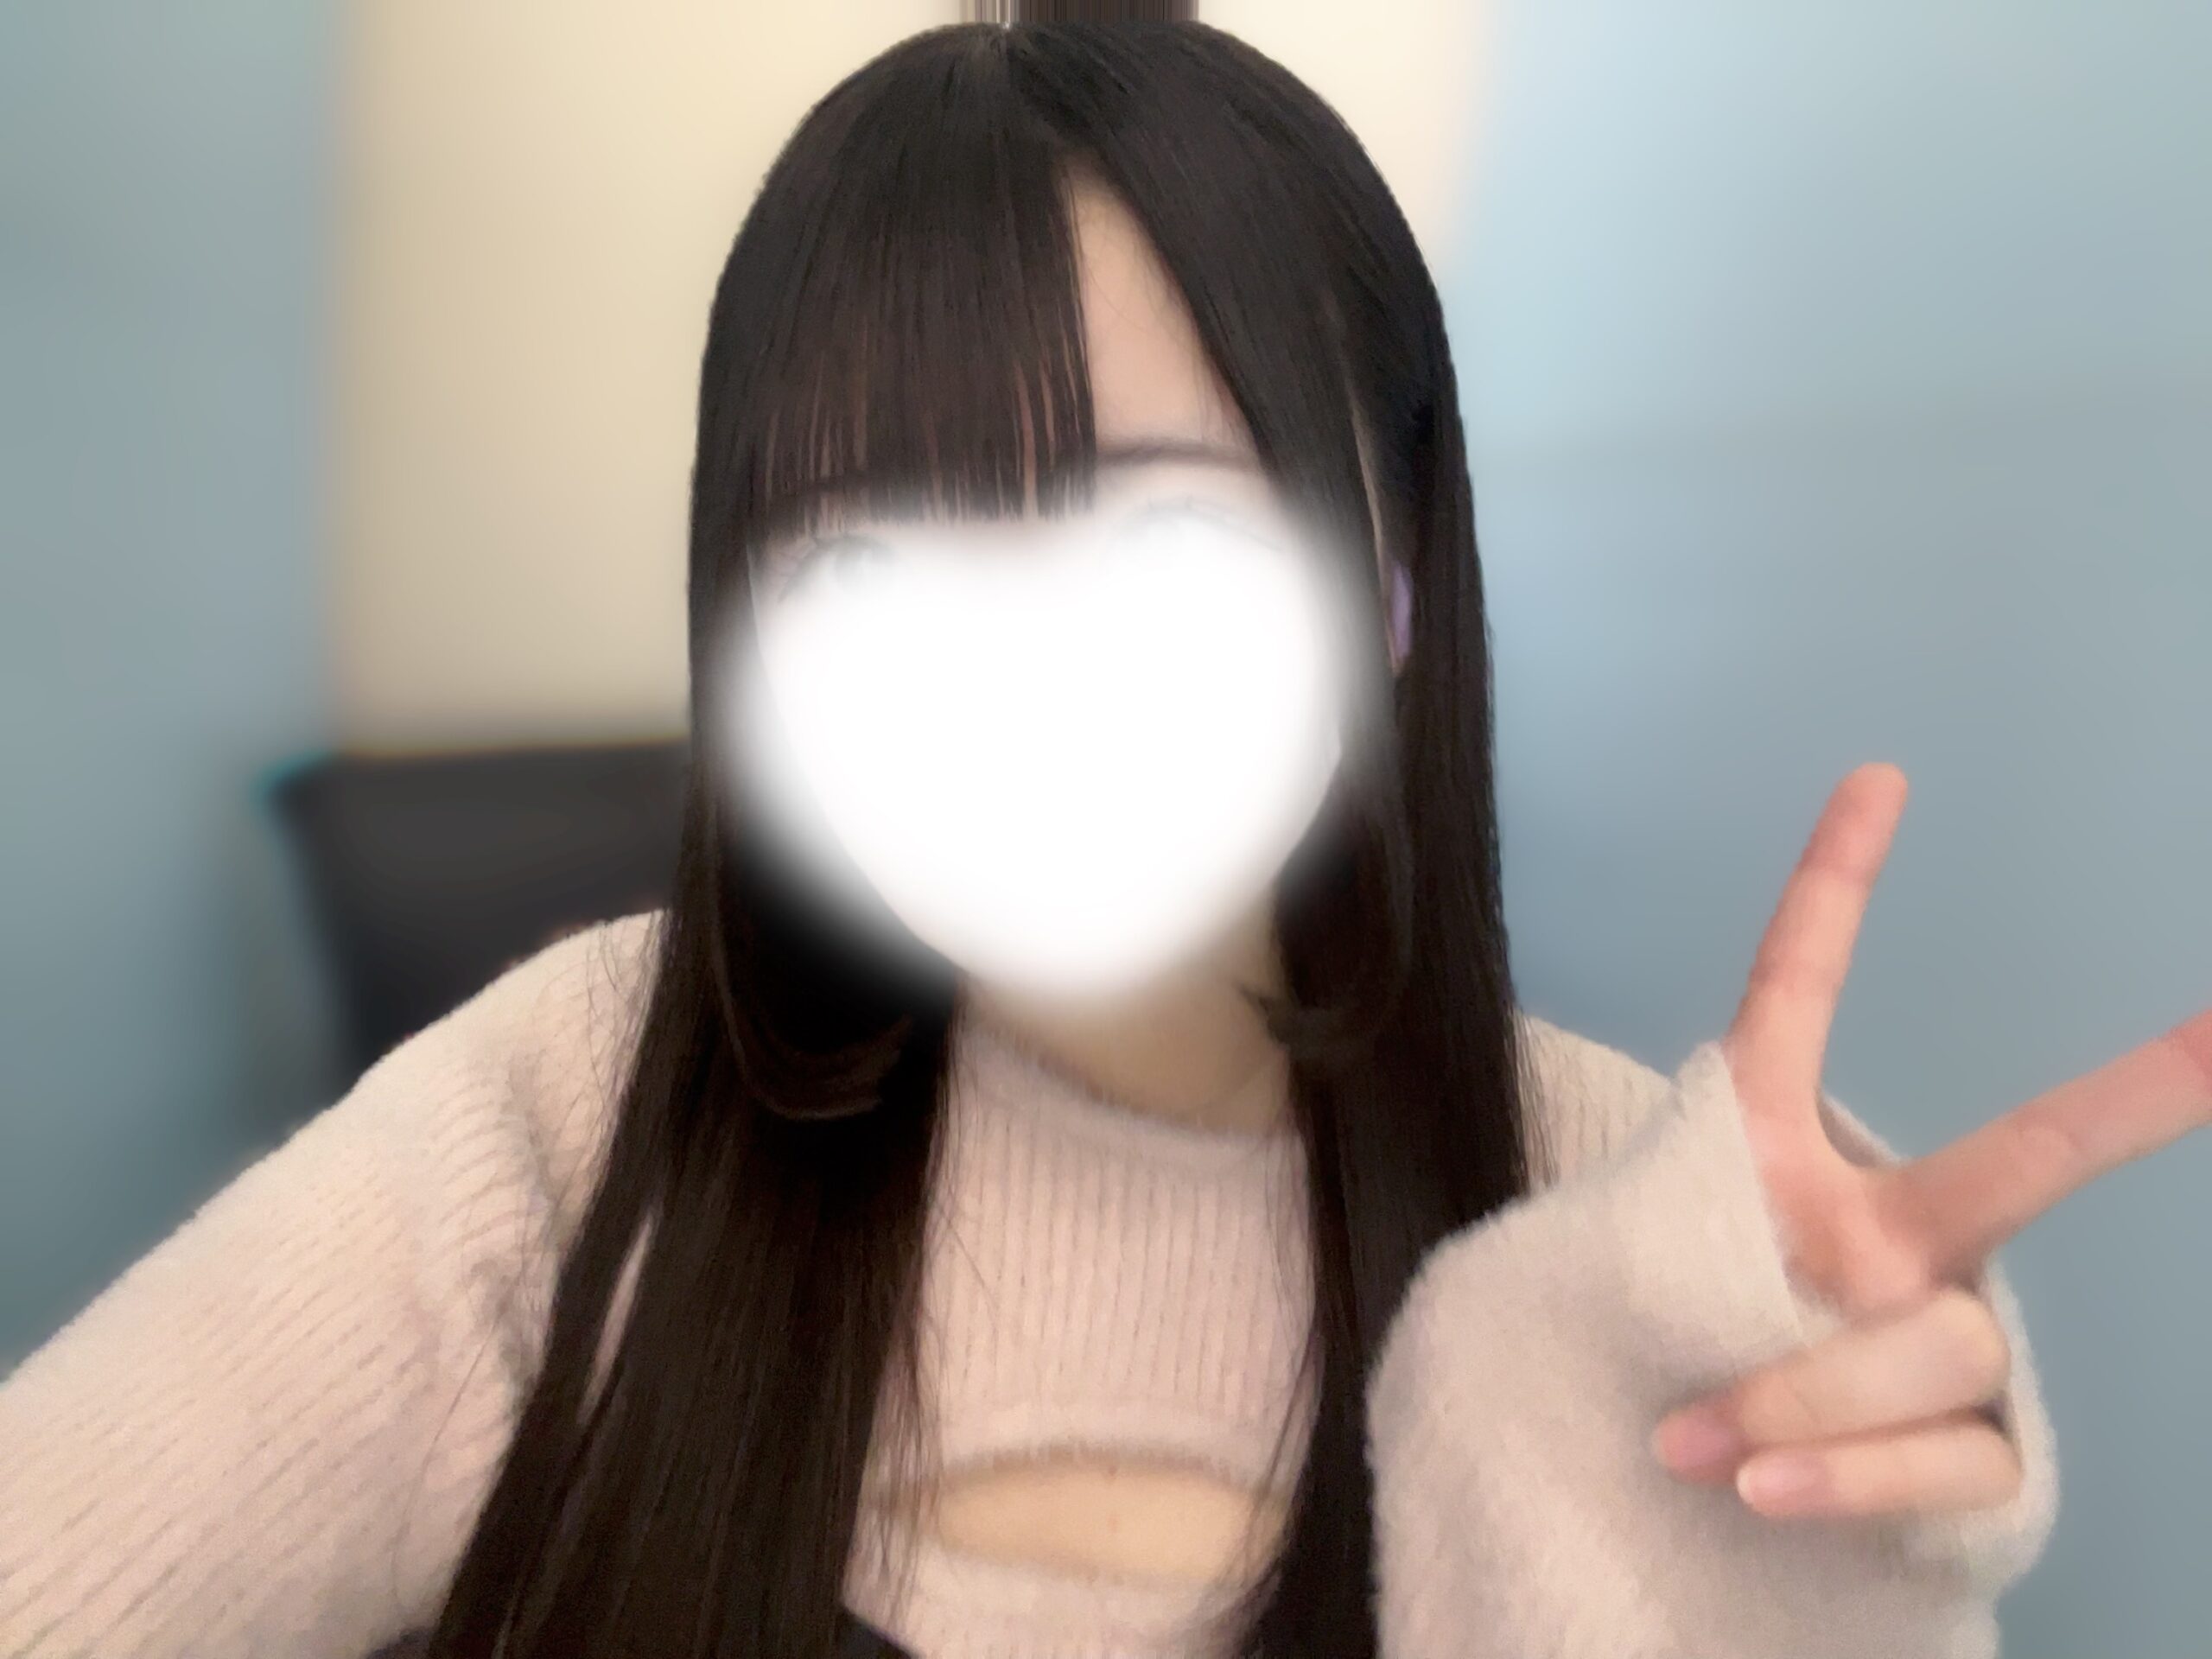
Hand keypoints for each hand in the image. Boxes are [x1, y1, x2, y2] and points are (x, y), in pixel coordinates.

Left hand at [1652, 762, 2211, 1519]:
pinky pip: (1935, 1456)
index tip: (1875, 778)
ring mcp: (1944, 1341)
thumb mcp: (1612, 1291)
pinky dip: (1840, 1477)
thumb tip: (1713, 1436)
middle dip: (2124, 1102)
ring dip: (1799, 1396)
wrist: (1680, 1489)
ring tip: (1692, 1442)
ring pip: (1927, 1346)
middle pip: (2016, 1163)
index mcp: (1782, 1160)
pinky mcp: (1977, 1455)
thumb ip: (1650, 1307)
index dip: (1832, 895)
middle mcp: (1891, 1238)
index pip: (1799, 1006)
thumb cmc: (1650, 1349)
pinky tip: (1760, 1491)